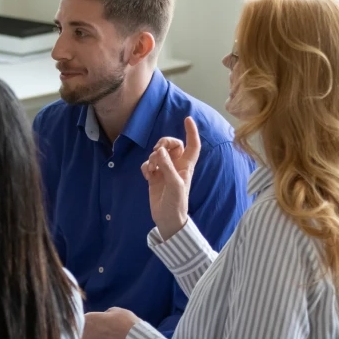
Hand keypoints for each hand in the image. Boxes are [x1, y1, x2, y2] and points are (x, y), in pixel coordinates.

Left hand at [81, 307, 140, 338]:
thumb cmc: (127, 323)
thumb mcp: (117, 311)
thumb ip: (105, 314)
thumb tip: (103, 316)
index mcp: (89, 320)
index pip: (80, 320)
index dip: (86, 322)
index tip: (92, 323)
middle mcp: (87, 334)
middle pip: (81, 335)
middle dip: (88, 334)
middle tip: (99, 333)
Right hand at [141, 116, 199, 239]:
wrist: (167, 219)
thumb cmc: (176, 203)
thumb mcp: (174, 185)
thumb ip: (167, 167)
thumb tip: (159, 151)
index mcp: (186, 166)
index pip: (192, 145)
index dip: (191, 132)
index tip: (187, 119)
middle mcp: (176, 166)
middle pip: (172, 145)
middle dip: (163, 143)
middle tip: (158, 150)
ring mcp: (164, 171)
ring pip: (158, 153)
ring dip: (153, 157)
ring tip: (152, 168)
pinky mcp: (154, 177)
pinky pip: (148, 164)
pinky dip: (146, 166)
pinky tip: (147, 175)